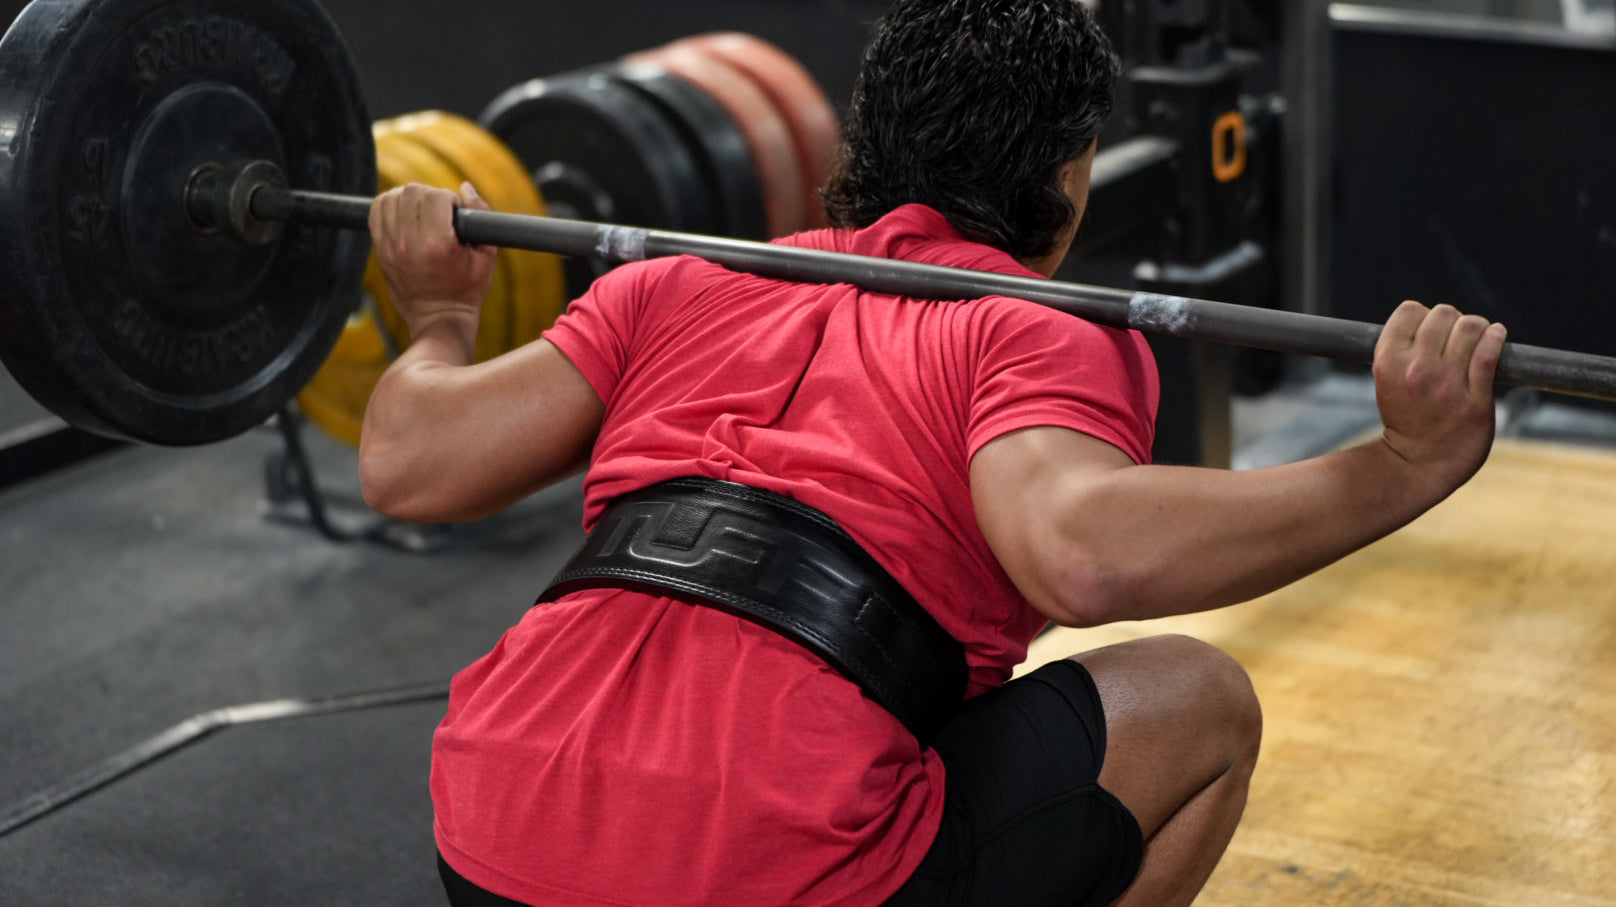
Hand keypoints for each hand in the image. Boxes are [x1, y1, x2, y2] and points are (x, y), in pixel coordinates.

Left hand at [369, 182, 497, 337]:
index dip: (451, 199)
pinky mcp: (380, 250)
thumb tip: (466, 188)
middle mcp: (409, 244)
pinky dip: (390, 206)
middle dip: (430, 195)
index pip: (436, 196)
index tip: (457, 212)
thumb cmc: (466, 290)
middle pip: (412, 192)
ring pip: (391, 197)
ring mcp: (390, 247)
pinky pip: (376, 212)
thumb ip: (482, 216)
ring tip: (423, 212)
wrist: (438, 319)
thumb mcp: (486, 257)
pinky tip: (405, 214)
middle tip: (441, 212)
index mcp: (437, 245)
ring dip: (409, 198)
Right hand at [1372, 300, 1506, 492]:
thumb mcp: (1387, 380)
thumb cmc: (1405, 417)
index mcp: (1388, 361)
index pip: (1410, 310)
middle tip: (1456, 339)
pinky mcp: (1475, 400)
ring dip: (1477, 328)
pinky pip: (1489, 353)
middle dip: (1453, 321)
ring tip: (1477, 339)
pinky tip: (1496, 336)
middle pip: (1443, 314)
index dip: (1423, 316)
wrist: (1415, 463)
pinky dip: (1496, 337)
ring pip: (1470, 327)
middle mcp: (1415, 369)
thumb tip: (1430, 318)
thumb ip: (1402, 350)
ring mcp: (1446, 384)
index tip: (1431, 332)